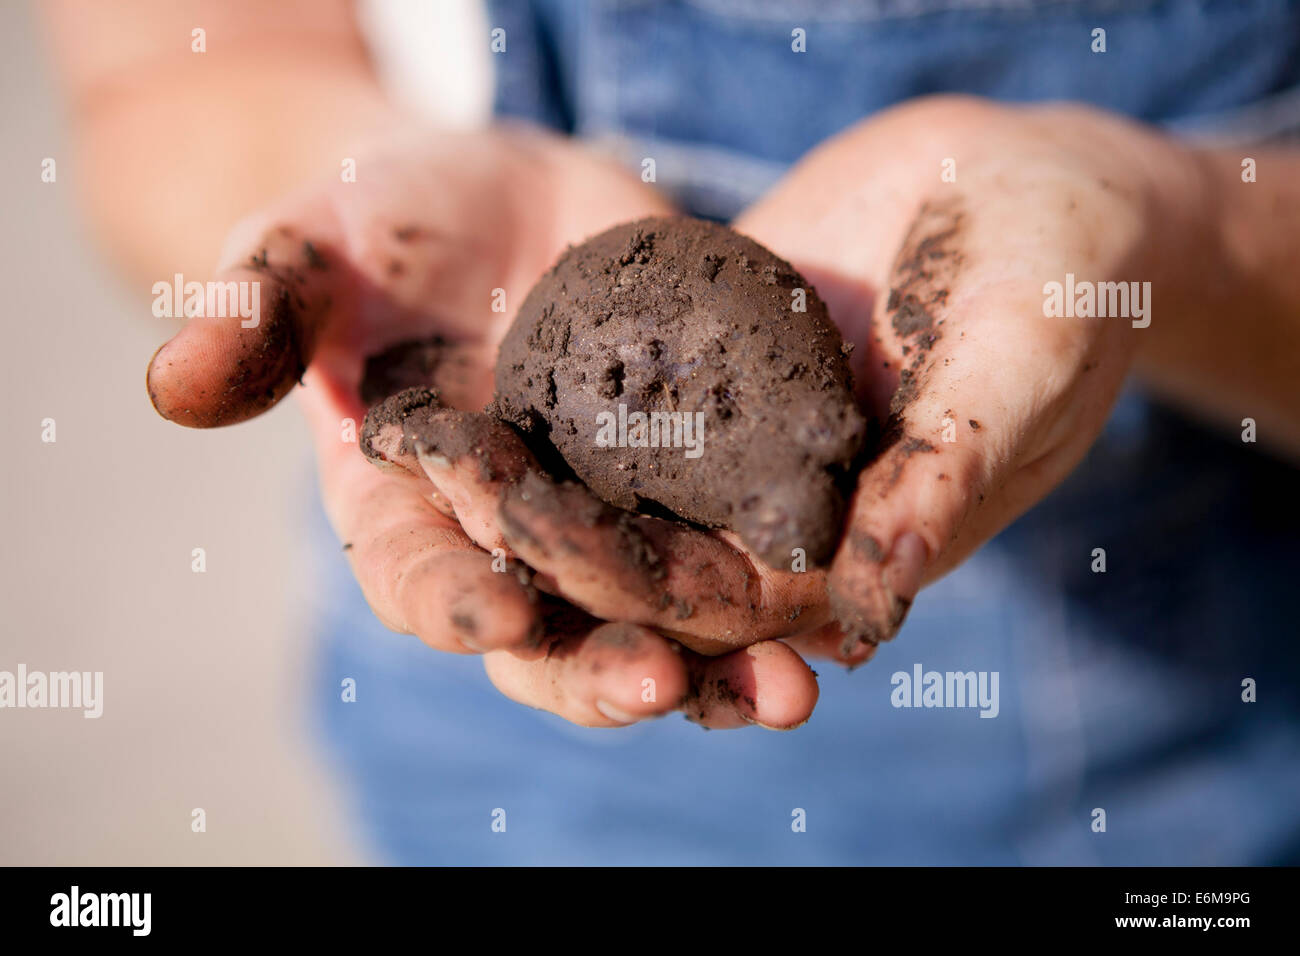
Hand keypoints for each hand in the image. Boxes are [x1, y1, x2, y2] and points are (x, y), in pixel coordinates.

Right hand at [145, 127, 818, 728]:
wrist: (504, 199)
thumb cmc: (386, 225)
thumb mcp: (312, 247)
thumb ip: (257, 315)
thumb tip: (169, 386)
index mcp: (408, 514)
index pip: (422, 579)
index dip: (454, 599)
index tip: (502, 610)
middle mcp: (515, 546)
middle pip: (556, 637)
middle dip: (605, 666)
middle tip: (662, 683)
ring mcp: (614, 525)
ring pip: (665, 623)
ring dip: (723, 668)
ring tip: (788, 695)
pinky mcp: (696, 487)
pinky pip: (741, 554)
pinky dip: (788, 588)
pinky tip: (845, 609)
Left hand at [428, 96, 1207, 666]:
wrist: (1032, 177)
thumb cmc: (1066, 276)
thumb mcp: (1022, 364)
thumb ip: (948, 480)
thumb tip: (866, 613)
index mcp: (861, 547)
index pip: (736, 602)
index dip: (638, 593)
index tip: (536, 556)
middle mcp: (789, 509)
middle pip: (653, 552)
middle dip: (553, 534)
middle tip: (452, 487)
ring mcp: (743, 436)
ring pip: (622, 478)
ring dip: (530, 469)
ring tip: (431, 442)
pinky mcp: (712, 360)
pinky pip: (626, 382)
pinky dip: (555, 383)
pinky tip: (476, 364)